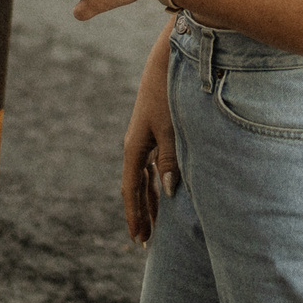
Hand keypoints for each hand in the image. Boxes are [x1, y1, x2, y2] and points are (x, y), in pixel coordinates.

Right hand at [122, 29, 178, 244]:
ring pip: (144, 178)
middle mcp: (136, 145)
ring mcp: (145, 138)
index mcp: (135, 147)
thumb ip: (171, 159)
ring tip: (155, 225)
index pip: (131, 189)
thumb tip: (169, 190)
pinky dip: (157, 183)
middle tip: (144, 242)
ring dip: (149, 201)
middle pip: (136, 187)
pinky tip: (165, 193)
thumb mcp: (171, 129)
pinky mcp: (155, 131)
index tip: (138, 238)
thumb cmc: (169, 94)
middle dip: (141, 214)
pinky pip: (153, 165)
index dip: (135, 215)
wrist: (167, 60)